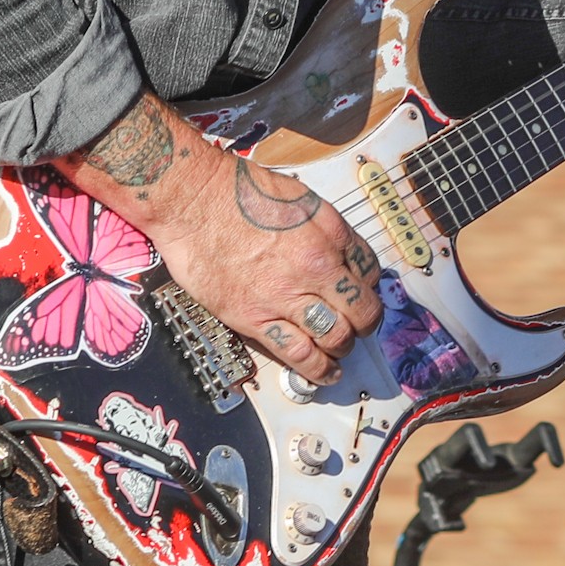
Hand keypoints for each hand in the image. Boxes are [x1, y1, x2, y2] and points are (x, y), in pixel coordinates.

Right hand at [52, 93, 381, 382]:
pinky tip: (324, 374)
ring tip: (340, 351)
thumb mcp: (301, 198)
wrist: (193, 202)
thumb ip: (327, 229)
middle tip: (359, 326)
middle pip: (362, 311)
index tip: (361, 291)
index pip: (371, 271)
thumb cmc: (241, 191)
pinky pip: (297, 353)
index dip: (368, 285)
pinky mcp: (254, 319)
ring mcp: (285, 297)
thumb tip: (344, 254)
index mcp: (330, 236)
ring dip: (343, 347)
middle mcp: (316, 269)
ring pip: (335, 337)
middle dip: (365, 323)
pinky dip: (317, 369)